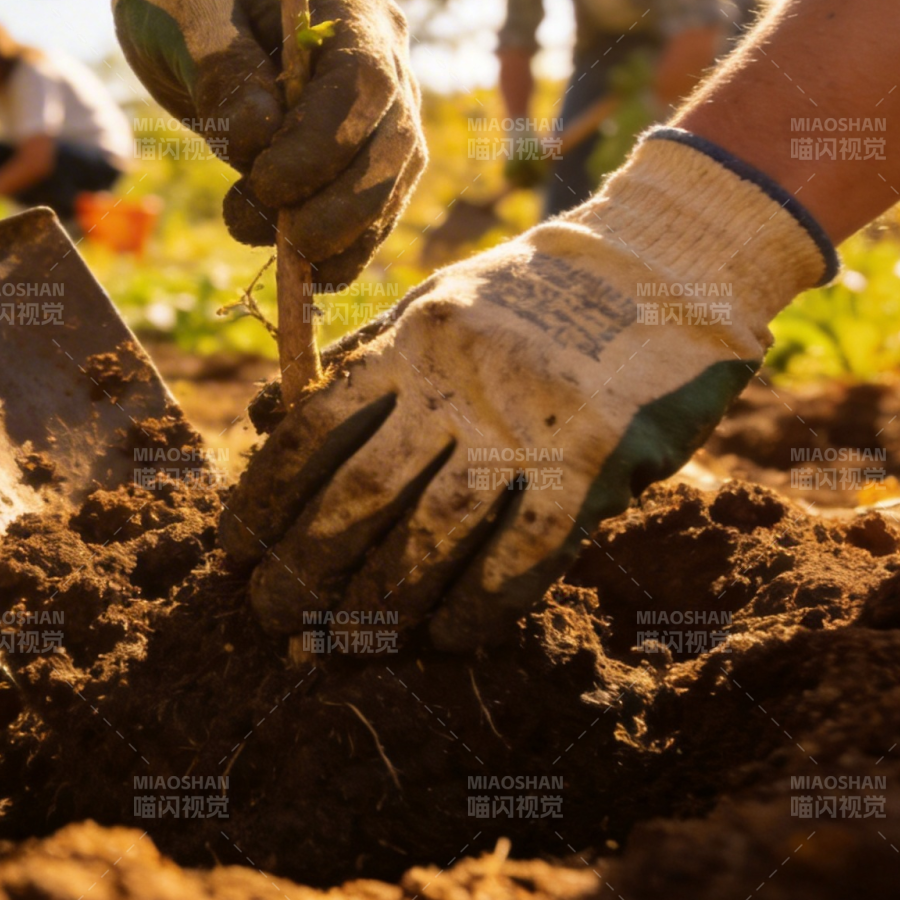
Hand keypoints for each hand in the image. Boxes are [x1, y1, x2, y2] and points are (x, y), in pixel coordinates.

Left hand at [86, 0, 423, 285]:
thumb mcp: (184, 8)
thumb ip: (221, 66)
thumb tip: (260, 137)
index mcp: (353, 6)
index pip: (364, 85)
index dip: (324, 145)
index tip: (265, 183)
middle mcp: (386, 56)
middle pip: (394, 144)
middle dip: (342, 206)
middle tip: (283, 240)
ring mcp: (382, 108)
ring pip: (391, 185)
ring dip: (342, 236)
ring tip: (272, 249)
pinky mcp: (362, 152)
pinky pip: (371, 210)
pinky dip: (342, 249)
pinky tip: (300, 272)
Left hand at [222, 133, 833, 650]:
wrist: (663, 260)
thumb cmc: (529, 293)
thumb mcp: (431, 301)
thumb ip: (355, 360)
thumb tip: (267, 416)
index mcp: (409, 339)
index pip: (314, 428)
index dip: (266, 497)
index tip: (235, 549)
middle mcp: (455, 382)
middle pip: (361, 489)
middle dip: (307, 561)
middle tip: (272, 614)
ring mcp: (525, 424)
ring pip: (435, 530)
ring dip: (383, 596)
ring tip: (344, 639)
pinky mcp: (594, 461)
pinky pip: (526, 550)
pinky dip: (481, 601)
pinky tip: (448, 636)